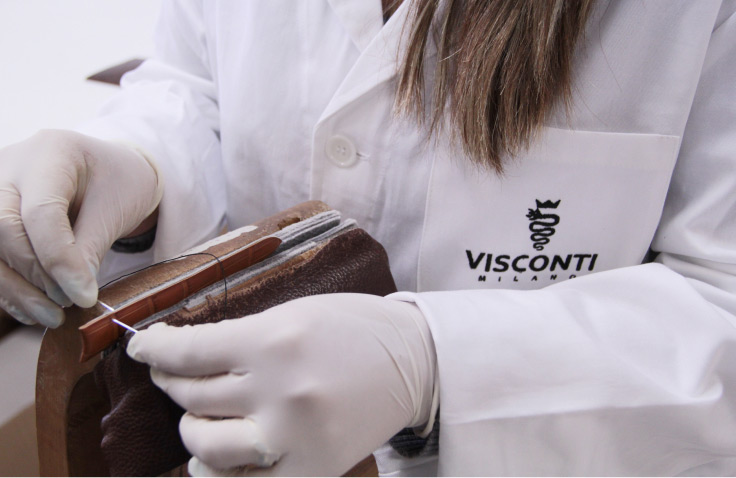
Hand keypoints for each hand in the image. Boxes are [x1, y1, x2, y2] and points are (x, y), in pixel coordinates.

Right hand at [0, 130, 162, 325]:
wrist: (108, 171)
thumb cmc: (118, 182)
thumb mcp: (116, 207)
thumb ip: (92, 246)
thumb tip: (74, 292)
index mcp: (51, 152)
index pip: (41, 212)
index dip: (60, 260)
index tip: (85, 297)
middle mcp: (10, 166)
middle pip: (4, 227)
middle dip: (37, 273)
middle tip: (69, 301)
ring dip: (18, 289)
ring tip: (54, 316)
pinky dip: (9, 289)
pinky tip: (33, 310)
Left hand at [127, 293, 436, 475]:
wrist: (415, 363)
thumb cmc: (355, 329)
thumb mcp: (295, 314)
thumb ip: (240, 335)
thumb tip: (183, 353)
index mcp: (276, 341)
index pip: (188, 351)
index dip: (153, 349)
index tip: (140, 347)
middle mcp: (280, 391)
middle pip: (192, 395)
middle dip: (172, 381)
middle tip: (173, 372)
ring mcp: (294, 437)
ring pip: (205, 444)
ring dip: (192, 428)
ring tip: (200, 415)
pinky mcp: (311, 469)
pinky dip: (218, 473)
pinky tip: (217, 457)